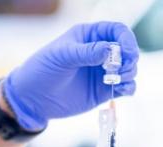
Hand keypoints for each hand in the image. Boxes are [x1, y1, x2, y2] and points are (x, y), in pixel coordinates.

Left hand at [3, 21, 138, 130]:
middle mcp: (98, 52)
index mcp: (88, 36)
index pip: (116, 31)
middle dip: (129, 58)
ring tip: (117, 80)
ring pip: (128, 68)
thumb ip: (85, 52)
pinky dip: (129, 88)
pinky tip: (122, 89)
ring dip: (130, 73)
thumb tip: (110, 49)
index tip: (128, 52)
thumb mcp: (61, 56)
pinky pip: (124, 87)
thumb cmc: (42, 70)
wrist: (32, 98)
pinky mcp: (102, 90)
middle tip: (121, 70)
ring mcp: (101, 72)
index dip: (126, 39)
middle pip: (127, 50)